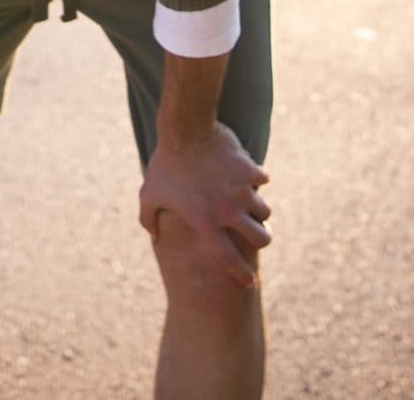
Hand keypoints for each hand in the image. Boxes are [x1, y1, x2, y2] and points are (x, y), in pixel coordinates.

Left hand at [139, 122, 272, 287]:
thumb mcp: (148, 194)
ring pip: (264, 211)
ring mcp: (241, 190)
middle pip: (260, 238)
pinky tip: (247, 175)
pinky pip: (262, 179)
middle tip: (259, 236)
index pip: (228, 258)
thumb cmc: (164, 164)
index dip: (241, 274)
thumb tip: (153, 235)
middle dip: (262, 240)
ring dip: (259, 210)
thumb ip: (148, 219)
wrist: (185, 130)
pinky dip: (256, 179)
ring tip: (251, 205)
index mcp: (205, 223)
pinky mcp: (249, 169)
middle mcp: (228, 211)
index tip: (249, 282)